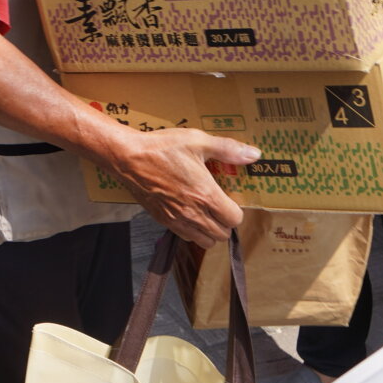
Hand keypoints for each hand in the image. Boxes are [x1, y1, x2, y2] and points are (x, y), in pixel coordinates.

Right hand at [99, 127, 256, 247]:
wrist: (128, 157)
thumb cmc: (162, 148)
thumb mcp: (197, 140)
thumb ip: (228, 149)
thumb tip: (254, 154)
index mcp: (205, 194)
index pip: (234, 219)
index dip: (236, 210)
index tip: (230, 198)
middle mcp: (193, 212)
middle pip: (222, 234)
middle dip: (225, 222)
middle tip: (219, 205)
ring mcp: (177, 219)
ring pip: (205, 241)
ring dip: (210, 230)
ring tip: (206, 212)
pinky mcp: (163, 221)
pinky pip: (186, 237)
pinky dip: (192, 231)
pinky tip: (188, 213)